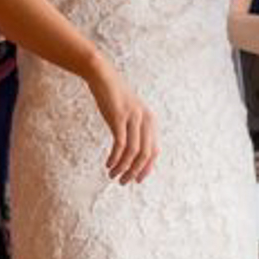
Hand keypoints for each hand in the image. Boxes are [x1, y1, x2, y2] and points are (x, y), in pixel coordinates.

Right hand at [86, 61, 157, 184]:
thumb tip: (133, 154)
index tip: (137, 180)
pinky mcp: (119, 117)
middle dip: (135, 172)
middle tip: (123, 182)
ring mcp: (133, 118)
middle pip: (146, 154)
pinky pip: (120, 143)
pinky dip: (115, 157)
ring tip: (112, 175)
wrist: (103, 76)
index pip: (155, 151)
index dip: (147, 168)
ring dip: (123, 168)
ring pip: (133, 152)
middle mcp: (145, 120)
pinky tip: (109, 164)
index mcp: (150, 121)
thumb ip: (134, 130)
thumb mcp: (129, 114)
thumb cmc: (115, 98)